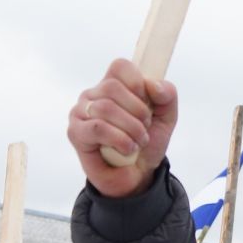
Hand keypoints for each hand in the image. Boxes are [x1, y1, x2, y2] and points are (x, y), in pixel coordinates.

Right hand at [67, 58, 177, 197]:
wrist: (137, 176)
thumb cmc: (146, 143)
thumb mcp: (166, 118)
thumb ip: (167, 96)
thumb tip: (153, 85)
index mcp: (113, 85)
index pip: (120, 66)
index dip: (137, 82)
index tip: (147, 102)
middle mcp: (93, 95)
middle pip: (112, 87)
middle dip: (137, 111)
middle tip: (145, 128)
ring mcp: (81, 112)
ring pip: (105, 108)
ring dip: (131, 128)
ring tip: (138, 142)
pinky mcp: (75, 133)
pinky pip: (97, 128)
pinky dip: (119, 139)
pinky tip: (128, 149)